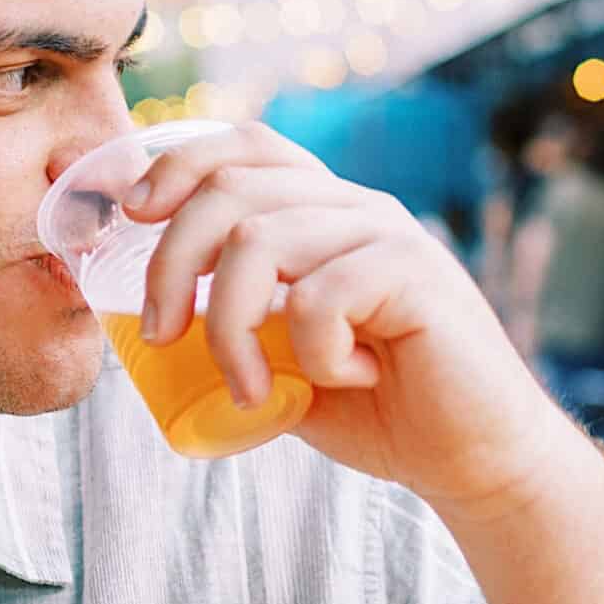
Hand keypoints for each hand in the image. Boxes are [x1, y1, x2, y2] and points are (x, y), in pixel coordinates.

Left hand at [79, 124, 579, 513]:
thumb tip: (146, 317)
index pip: (245, 146)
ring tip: (250, 388)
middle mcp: (356, 207)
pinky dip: (312, 352)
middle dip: (170, 262)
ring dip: (229, 326)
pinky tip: (346, 380)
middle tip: (160, 334)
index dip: (177, 163)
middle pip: (230, 189)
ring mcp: (388, 234)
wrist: (473, 457)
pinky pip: (320, 297)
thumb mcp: (287, 359)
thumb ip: (239, 324)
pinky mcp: (416, 274)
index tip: (131, 214)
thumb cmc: (380, 410)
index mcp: (325, 213)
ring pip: (260, 242)